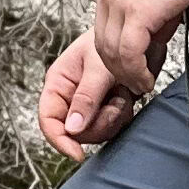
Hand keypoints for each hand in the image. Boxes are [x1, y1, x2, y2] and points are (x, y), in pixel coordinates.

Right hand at [35, 31, 139, 163]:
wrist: (140, 36)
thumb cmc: (114, 40)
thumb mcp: (99, 68)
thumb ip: (86, 98)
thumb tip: (72, 129)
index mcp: (59, 84)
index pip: (48, 119)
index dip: (59, 140)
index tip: (77, 153)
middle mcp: (71, 97)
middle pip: (74, 132)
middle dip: (97, 124)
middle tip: (114, 104)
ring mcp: (90, 105)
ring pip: (95, 132)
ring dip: (112, 118)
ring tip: (121, 94)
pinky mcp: (107, 108)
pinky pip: (112, 126)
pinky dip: (122, 115)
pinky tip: (127, 96)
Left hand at [89, 0, 188, 98]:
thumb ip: (151, 12)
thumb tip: (155, 37)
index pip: (103, 30)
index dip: (115, 55)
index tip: (130, 69)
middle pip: (102, 44)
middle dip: (118, 70)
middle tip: (135, 84)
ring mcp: (121, 3)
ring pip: (113, 52)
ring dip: (127, 75)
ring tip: (143, 86)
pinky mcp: (138, 12)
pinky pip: (129, 52)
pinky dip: (137, 71)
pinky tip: (147, 78)